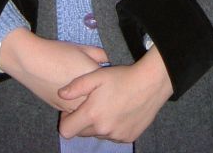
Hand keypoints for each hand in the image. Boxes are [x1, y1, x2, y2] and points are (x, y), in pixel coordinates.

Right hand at [0, 28, 107, 110]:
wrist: (31, 61)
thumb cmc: (58, 52)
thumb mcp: (83, 48)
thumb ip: (101, 54)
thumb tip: (110, 60)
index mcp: (92, 80)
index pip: (109, 85)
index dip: (108, 80)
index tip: (106, 75)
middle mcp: (84, 96)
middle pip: (100, 101)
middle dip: (100, 95)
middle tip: (95, 84)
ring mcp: (72, 106)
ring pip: (87, 110)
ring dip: (88, 103)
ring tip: (83, 89)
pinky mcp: (61, 110)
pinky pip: (75, 112)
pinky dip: (76, 106)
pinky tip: (73, 94)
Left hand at [58, 45, 172, 142]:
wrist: (150, 83)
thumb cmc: (122, 77)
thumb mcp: (97, 75)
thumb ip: (76, 86)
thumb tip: (61, 94)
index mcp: (92, 115)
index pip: (66, 131)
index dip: (66, 120)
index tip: (72, 110)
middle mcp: (103, 130)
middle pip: (82, 133)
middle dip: (82, 121)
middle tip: (91, 104)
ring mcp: (116, 135)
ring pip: (98, 134)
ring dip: (98, 124)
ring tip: (107, 106)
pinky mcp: (128, 137)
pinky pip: (113, 136)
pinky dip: (112, 127)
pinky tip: (118, 112)